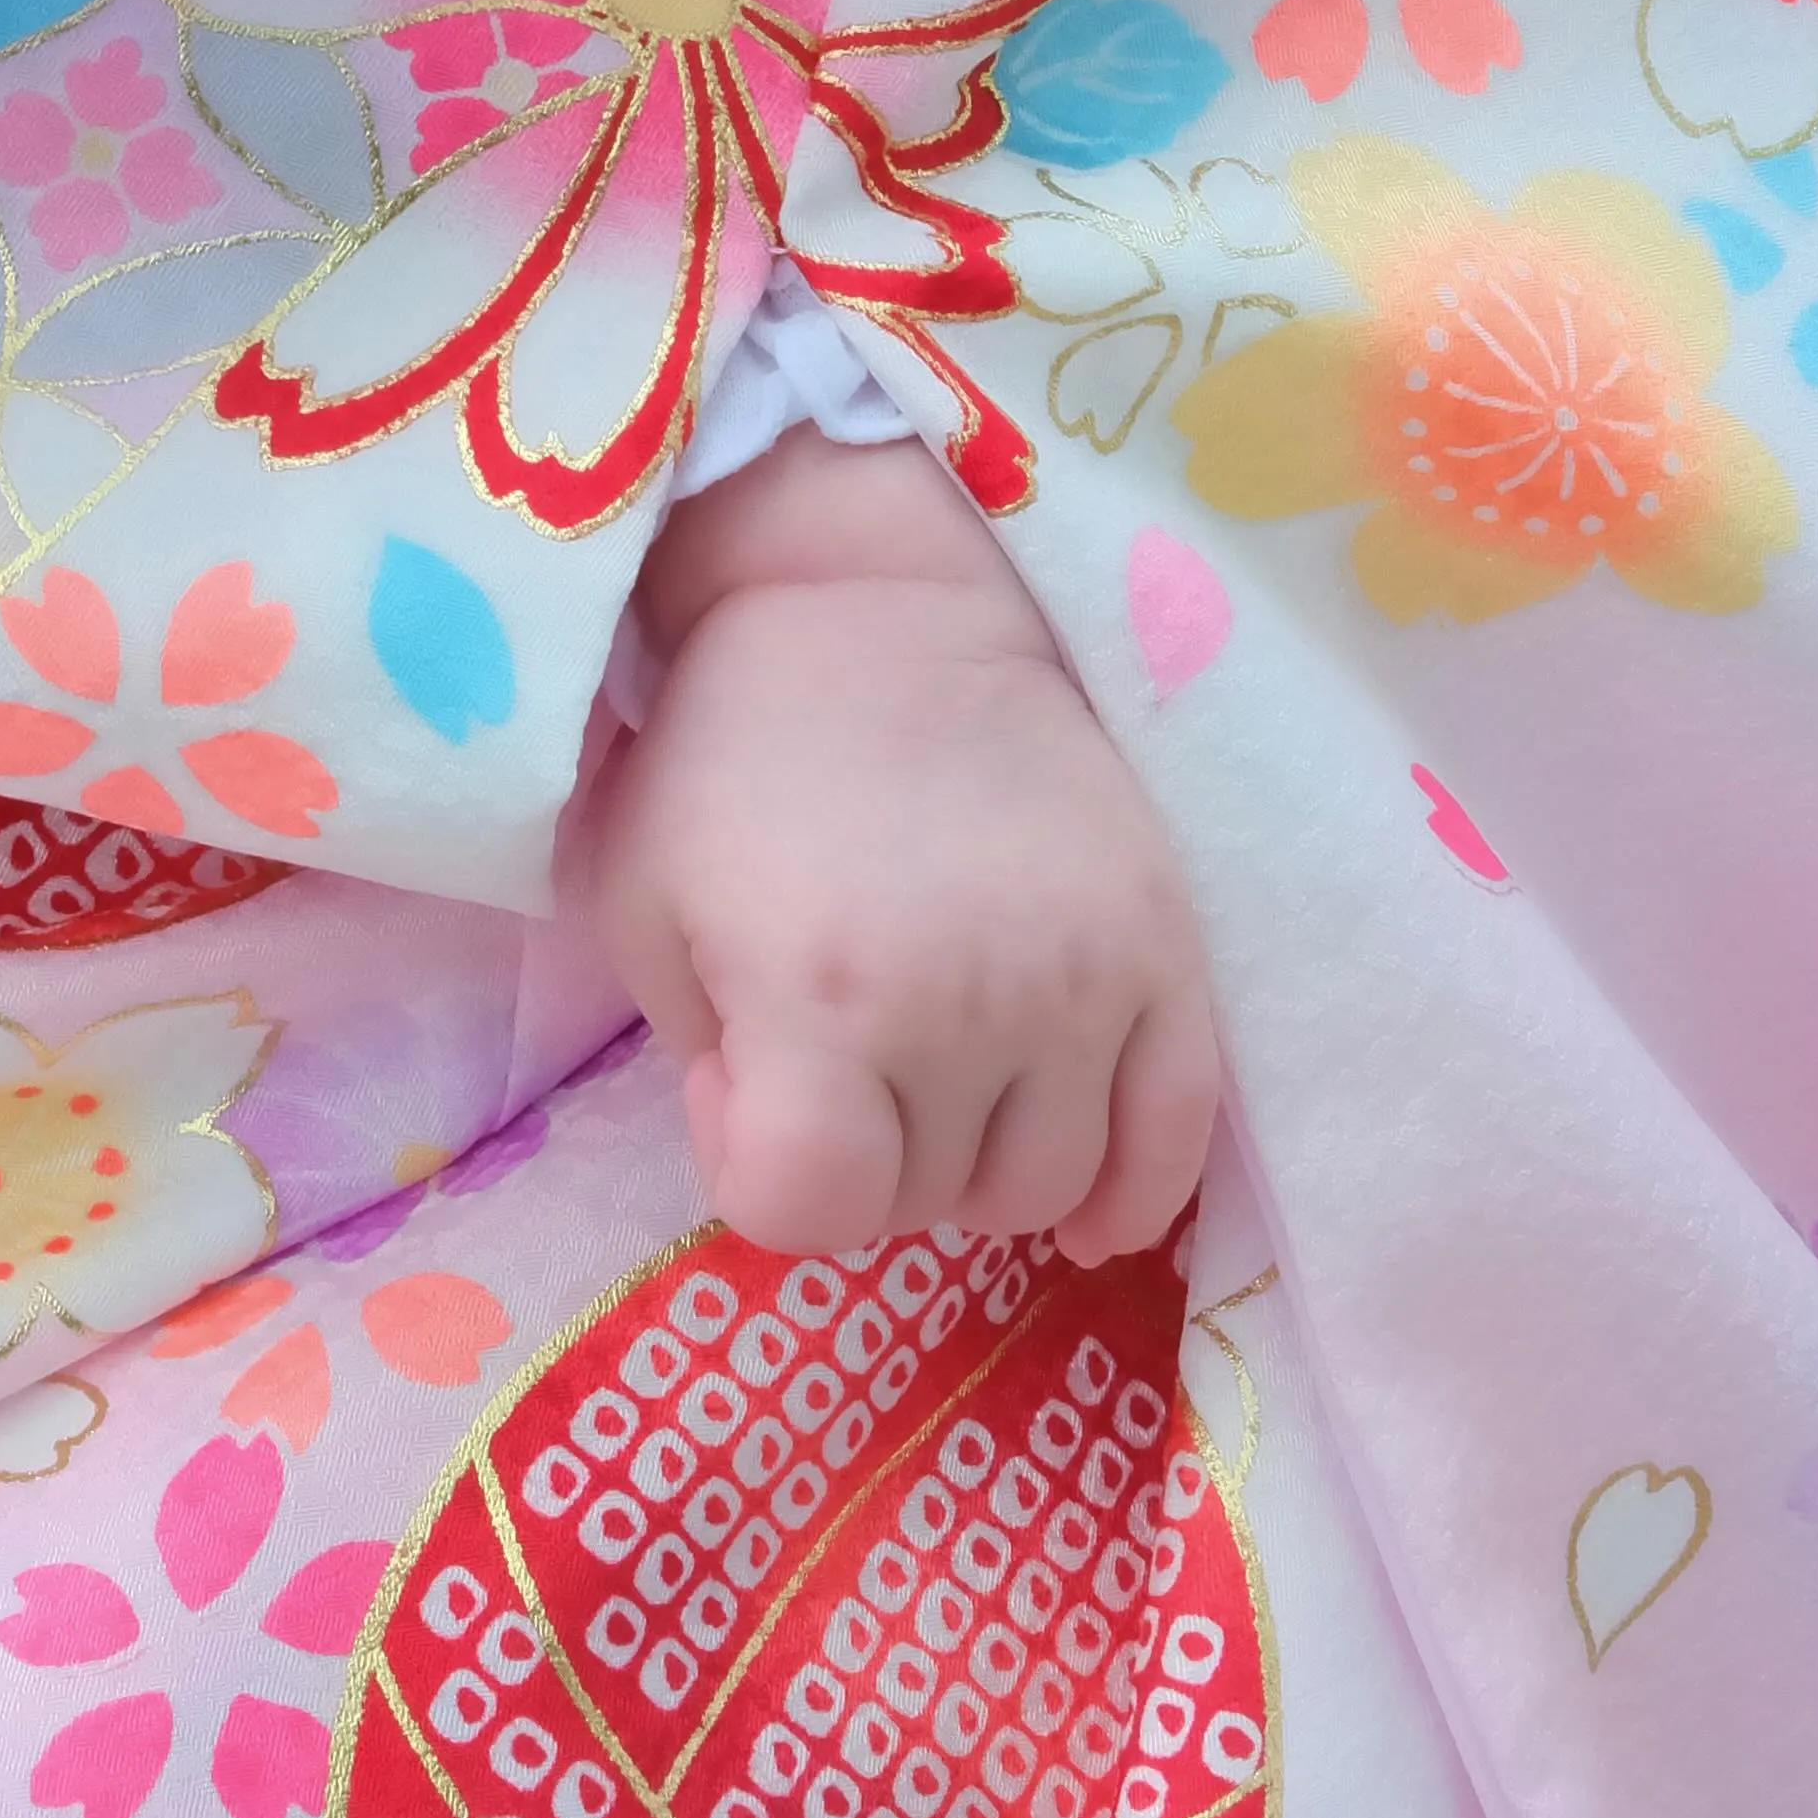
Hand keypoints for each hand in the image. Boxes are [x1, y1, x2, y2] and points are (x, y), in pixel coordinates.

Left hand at [587, 431, 1218, 1270]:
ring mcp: (1084, 981)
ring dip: (983, 1169)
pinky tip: (1085, 1198)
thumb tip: (779, 1152)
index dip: (763, 1173)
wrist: (888, 607)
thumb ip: (692, 1057)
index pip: (810, 1210)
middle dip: (872, 1159)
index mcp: (819, 995)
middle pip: (930, 1202)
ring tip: (941, 1084)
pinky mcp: (1166, 949)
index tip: (747, 1089)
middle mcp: (965, 1006)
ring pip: (1049, 1188)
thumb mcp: (640, 895)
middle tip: (846, 1060)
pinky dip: (1131, 1192)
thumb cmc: (734, 751)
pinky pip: (1177, 1137)